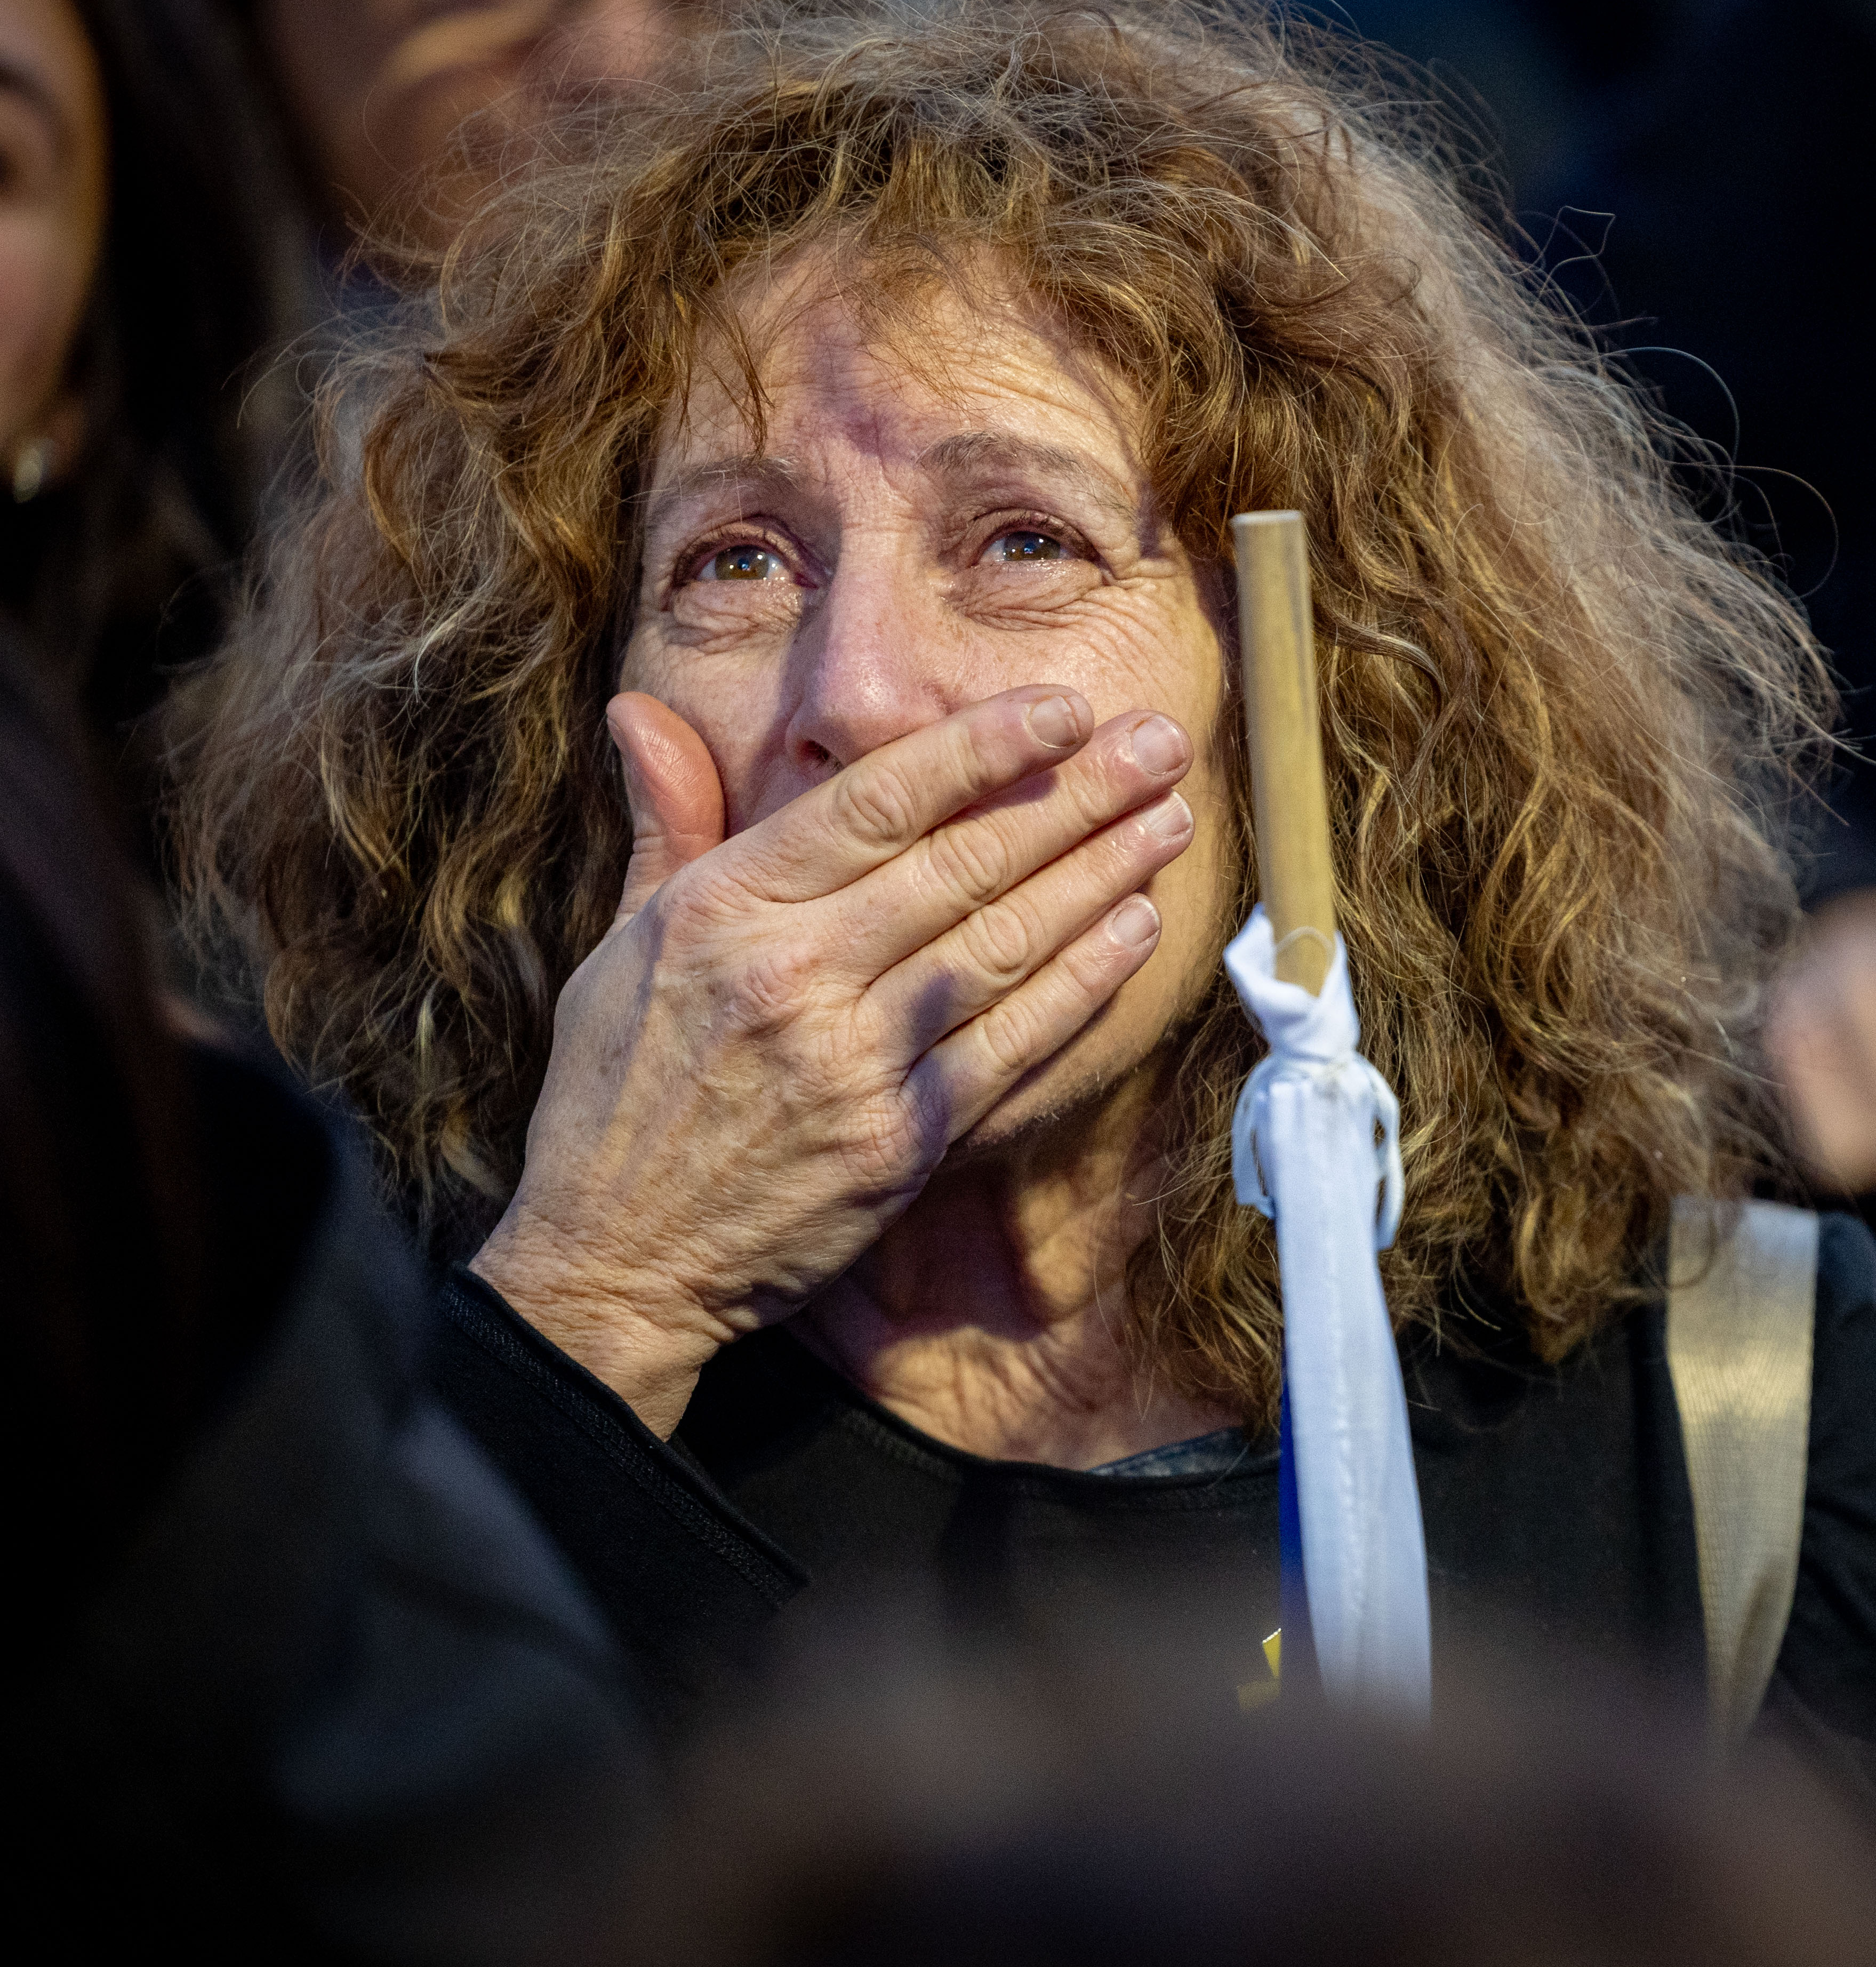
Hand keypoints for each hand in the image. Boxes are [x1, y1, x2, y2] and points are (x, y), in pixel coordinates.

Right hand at [472, 685, 1198, 1431]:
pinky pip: (1013, 1047)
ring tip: (1168, 821)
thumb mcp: (620, 944)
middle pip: (964, 864)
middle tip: (1160, 744)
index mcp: (726, 910)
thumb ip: (666, 824)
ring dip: (1100, 876)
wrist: (616, 1259)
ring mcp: (853, 1063)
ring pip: (1004, 946)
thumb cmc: (618, 1091)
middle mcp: (794, 976)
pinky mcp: (900, 1143)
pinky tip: (1136, 931)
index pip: (877, 801)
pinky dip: (1082, 985)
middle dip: (1078, 796)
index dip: (982, 747)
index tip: (1064, 708)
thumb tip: (640, 708)